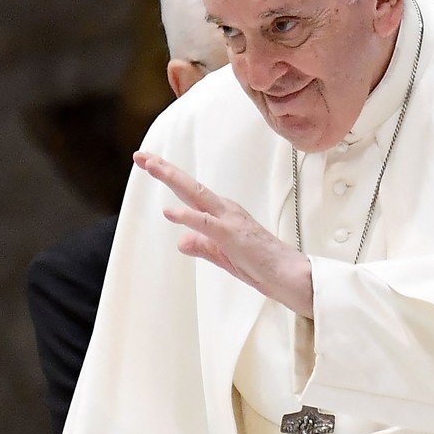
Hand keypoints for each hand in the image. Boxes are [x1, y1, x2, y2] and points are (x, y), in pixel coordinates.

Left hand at [134, 151, 313, 316]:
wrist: (292, 277)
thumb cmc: (263, 266)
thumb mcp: (224, 257)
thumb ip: (203, 247)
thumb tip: (180, 241)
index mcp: (223, 214)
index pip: (191, 192)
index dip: (169, 176)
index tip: (149, 162)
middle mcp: (226, 210)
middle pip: (190, 186)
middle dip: (165, 169)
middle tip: (141, 156)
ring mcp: (230, 221)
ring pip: (196, 195)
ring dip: (173, 179)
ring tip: (152, 166)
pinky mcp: (233, 236)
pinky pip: (207, 224)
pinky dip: (188, 216)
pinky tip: (170, 211)